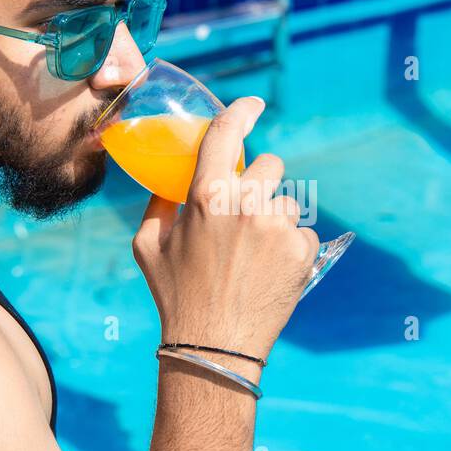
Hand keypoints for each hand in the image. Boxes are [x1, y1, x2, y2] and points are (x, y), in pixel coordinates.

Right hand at [132, 97, 318, 359]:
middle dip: (259, 182)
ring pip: (287, 201)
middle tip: (244, 212)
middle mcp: (246, 205)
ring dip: (273, 217)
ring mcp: (278, 228)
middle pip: (270, 164)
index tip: (254, 104)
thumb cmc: (176, 295)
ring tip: (253, 253)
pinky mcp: (302, 250)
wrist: (214, 347)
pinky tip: (268, 269)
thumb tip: (171, 178)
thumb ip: (160, 203)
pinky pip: (301, 232)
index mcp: (206, 196)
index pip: (227, 135)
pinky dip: (289, 246)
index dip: (243, 112)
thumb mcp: (148, 245)